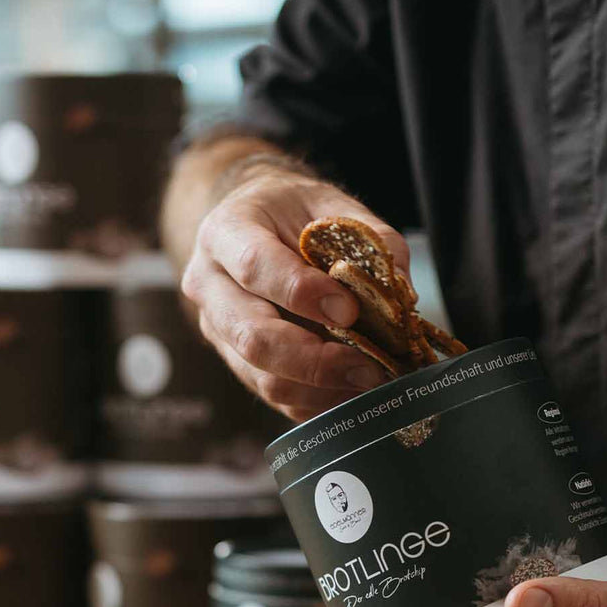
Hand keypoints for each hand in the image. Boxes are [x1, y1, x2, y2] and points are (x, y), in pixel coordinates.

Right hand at [181, 166, 407, 420]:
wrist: (257, 227)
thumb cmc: (293, 214)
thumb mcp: (331, 204)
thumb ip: (368, 240)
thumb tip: (396, 294)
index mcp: (226, 232)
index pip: (254, 267)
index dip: (302, 294)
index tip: (349, 310)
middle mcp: (210, 286)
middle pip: (253, 337)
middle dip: (315, 360)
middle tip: (368, 365)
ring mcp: (219, 332)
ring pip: (263, 378)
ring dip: (323, 388)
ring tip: (370, 379)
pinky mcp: (238, 365)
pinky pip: (278, 399)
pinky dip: (320, 402)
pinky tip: (354, 390)